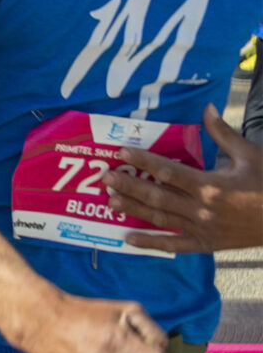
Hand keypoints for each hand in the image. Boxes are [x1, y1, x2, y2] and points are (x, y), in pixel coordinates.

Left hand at [107, 109, 262, 252]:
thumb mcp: (250, 155)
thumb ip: (223, 133)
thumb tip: (208, 107)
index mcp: (211, 186)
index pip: (168, 171)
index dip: (142, 161)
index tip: (121, 152)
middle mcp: (203, 209)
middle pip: (157, 196)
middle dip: (129, 185)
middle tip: (104, 176)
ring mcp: (203, 229)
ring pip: (160, 219)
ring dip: (133, 209)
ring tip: (109, 200)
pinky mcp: (207, 244)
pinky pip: (174, 245)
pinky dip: (150, 243)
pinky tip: (128, 239)